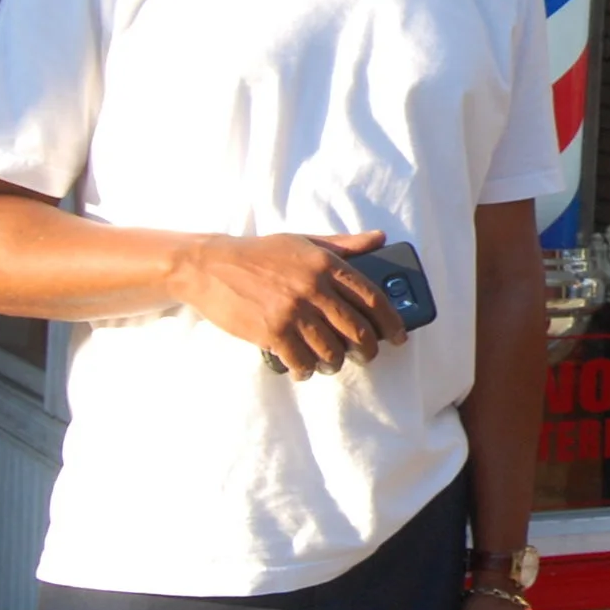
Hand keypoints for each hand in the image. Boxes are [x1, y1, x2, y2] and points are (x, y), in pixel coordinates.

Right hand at [172, 231, 401, 378]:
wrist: (210, 266)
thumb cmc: (260, 253)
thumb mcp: (304, 241)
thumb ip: (344, 245)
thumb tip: (380, 239)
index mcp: (326, 264)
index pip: (372, 297)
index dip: (391, 321)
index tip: (398, 336)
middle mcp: (314, 288)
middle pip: (357, 330)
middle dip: (368, 349)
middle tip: (366, 355)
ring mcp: (293, 312)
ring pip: (331, 350)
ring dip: (336, 362)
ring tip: (332, 362)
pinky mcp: (272, 332)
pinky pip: (302, 361)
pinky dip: (307, 370)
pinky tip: (305, 369)